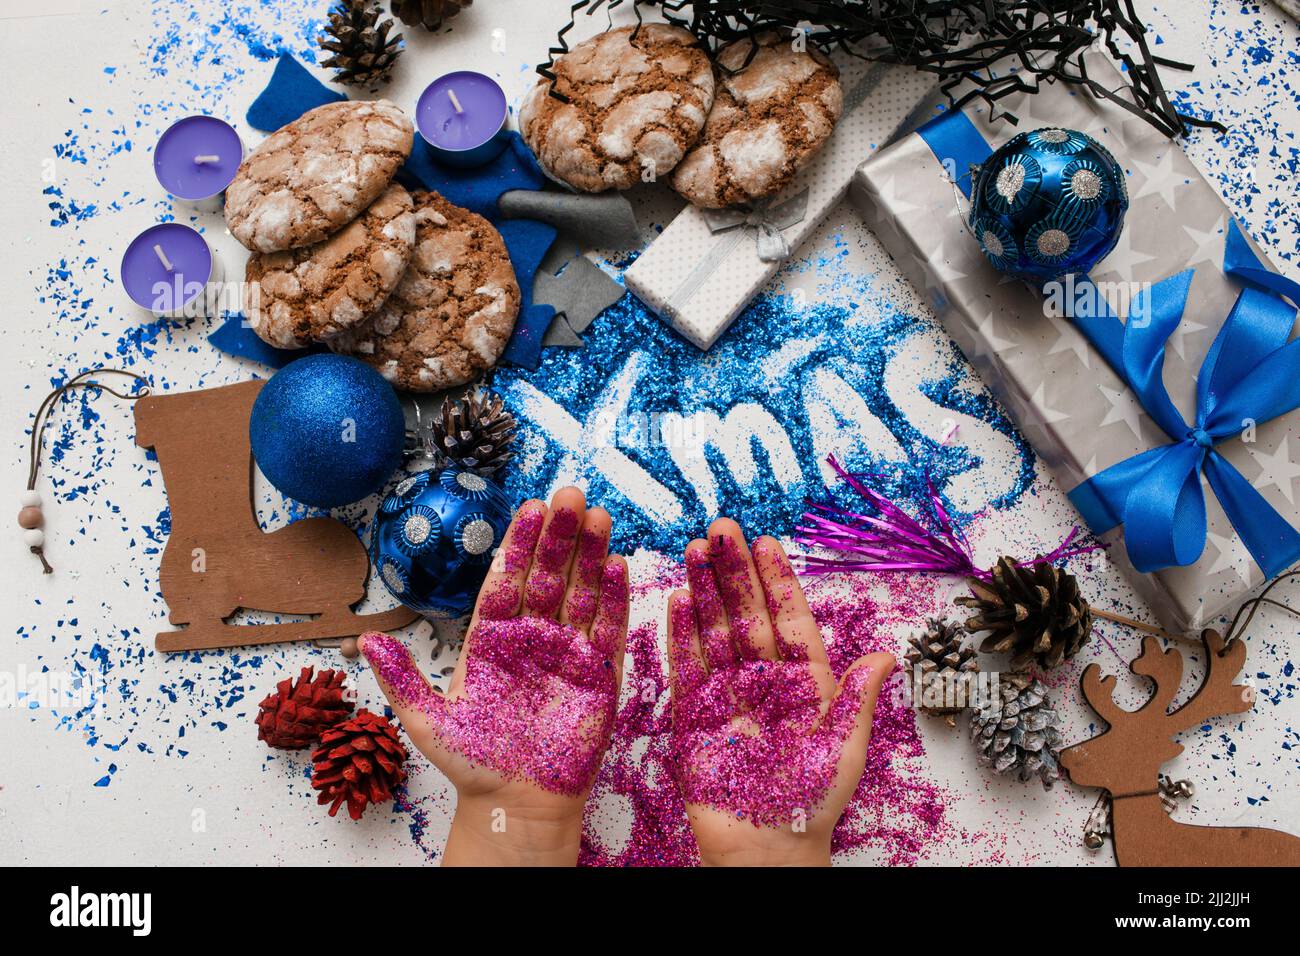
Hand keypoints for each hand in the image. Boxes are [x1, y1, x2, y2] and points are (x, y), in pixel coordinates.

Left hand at [359, 487, 628, 865]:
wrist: (516, 804)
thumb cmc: (473, 764)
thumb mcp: (426, 721)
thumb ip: (400, 678)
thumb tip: (359, 640)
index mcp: (492, 639)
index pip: (507, 580)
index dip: (519, 545)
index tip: (529, 508)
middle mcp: (532, 638)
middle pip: (548, 576)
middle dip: (558, 536)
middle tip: (568, 496)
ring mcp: (568, 653)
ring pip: (581, 593)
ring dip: (590, 555)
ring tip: (596, 515)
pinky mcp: (599, 676)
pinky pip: (609, 631)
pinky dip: (615, 599)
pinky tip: (617, 565)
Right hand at [667, 519, 894, 865]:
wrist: (765, 850)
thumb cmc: (810, 804)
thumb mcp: (842, 749)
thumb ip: (856, 698)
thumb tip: (889, 654)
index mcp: (805, 684)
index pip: (790, 620)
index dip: (777, 582)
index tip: (767, 543)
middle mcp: (764, 681)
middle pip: (747, 615)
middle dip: (734, 572)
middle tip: (722, 528)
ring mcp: (726, 694)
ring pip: (714, 630)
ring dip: (704, 590)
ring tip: (695, 549)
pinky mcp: (693, 714)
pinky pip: (686, 665)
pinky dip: (679, 632)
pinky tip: (676, 597)